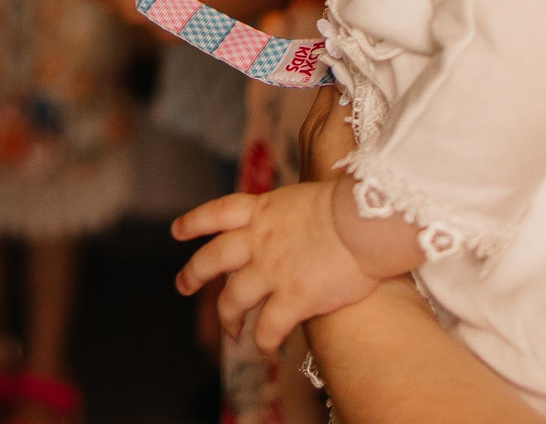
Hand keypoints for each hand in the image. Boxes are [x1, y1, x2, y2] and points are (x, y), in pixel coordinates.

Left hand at [173, 182, 384, 354]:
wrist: (368, 220)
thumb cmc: (354, 205)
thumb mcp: (310, 198)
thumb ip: (293, 216)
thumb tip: (301, 226)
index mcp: (264, 210)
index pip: (218, 213)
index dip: (194, 222)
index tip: (177, 231)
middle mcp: (259, 240)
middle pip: (213, 259)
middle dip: (193, 274)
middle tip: (183, 285)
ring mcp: (272, 270)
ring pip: (233, 299)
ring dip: (228, 318)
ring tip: (230, 331)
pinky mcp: (293, 298)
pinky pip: (268, 327)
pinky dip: (263, 341)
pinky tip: (265, 348)